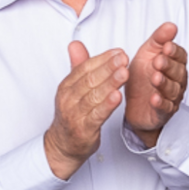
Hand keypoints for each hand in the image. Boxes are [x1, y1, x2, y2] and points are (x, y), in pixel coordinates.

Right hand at [44, 44, 129, 178]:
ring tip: (125, 73)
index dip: (102, 59)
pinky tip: (118, 96)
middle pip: (89, 79)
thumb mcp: (73, 89)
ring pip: (94, 96)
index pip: (84, 68)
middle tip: (124, 58)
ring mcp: (74, 114)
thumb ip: (78, 66)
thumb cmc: (73, 114)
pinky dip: (107, 105)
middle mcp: (68, 98)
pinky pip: (96, 115)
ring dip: (110, 83)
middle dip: (108, 68)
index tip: (119, 51)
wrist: (63, 145)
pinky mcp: (83, 129)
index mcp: (67, 86)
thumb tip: (75, 44)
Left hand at [124, 23, 187, 144]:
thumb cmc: (142, 78)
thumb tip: (171, 25)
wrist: (134, 106)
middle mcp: (177, 81)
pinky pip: (165, 108)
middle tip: (158, 61)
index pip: (180, 57)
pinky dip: (161, 104)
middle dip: (169, 66)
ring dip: (165, 84)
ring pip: (173, 90)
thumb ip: (158, 40)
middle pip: (178, 73)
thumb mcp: (147, 54)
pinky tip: (154, 98)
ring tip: (155, 78)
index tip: (166, 47)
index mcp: (174, 65)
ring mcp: (172, 97)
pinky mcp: (163, 112)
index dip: (174, 52)